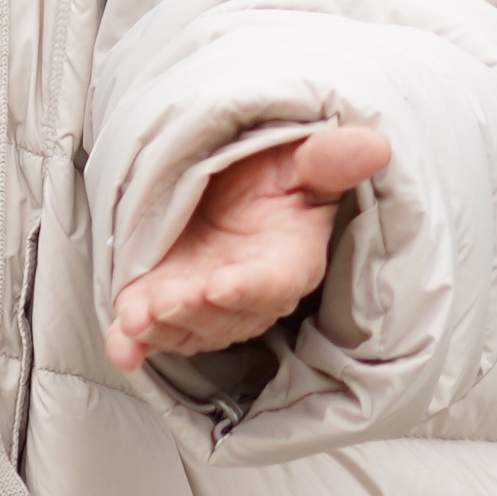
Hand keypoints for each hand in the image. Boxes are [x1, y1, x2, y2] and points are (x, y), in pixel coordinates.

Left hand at [104, 124, 390, 374]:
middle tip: (164, 303)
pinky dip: (133, 343)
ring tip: (134, 321)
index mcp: (286, 258)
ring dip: (160, 329)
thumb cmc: (270, 174)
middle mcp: (246, 290)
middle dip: (193, 313)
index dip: (248, 288)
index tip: (222, 286)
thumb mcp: (298, 160)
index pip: (273, 282)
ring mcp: (204, 301)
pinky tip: (121, 349)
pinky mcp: (167, 303)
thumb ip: (327, 161)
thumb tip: (375, 146)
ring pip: (186, 327)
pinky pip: (152, 333)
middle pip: (224, 314)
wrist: (228, 183)